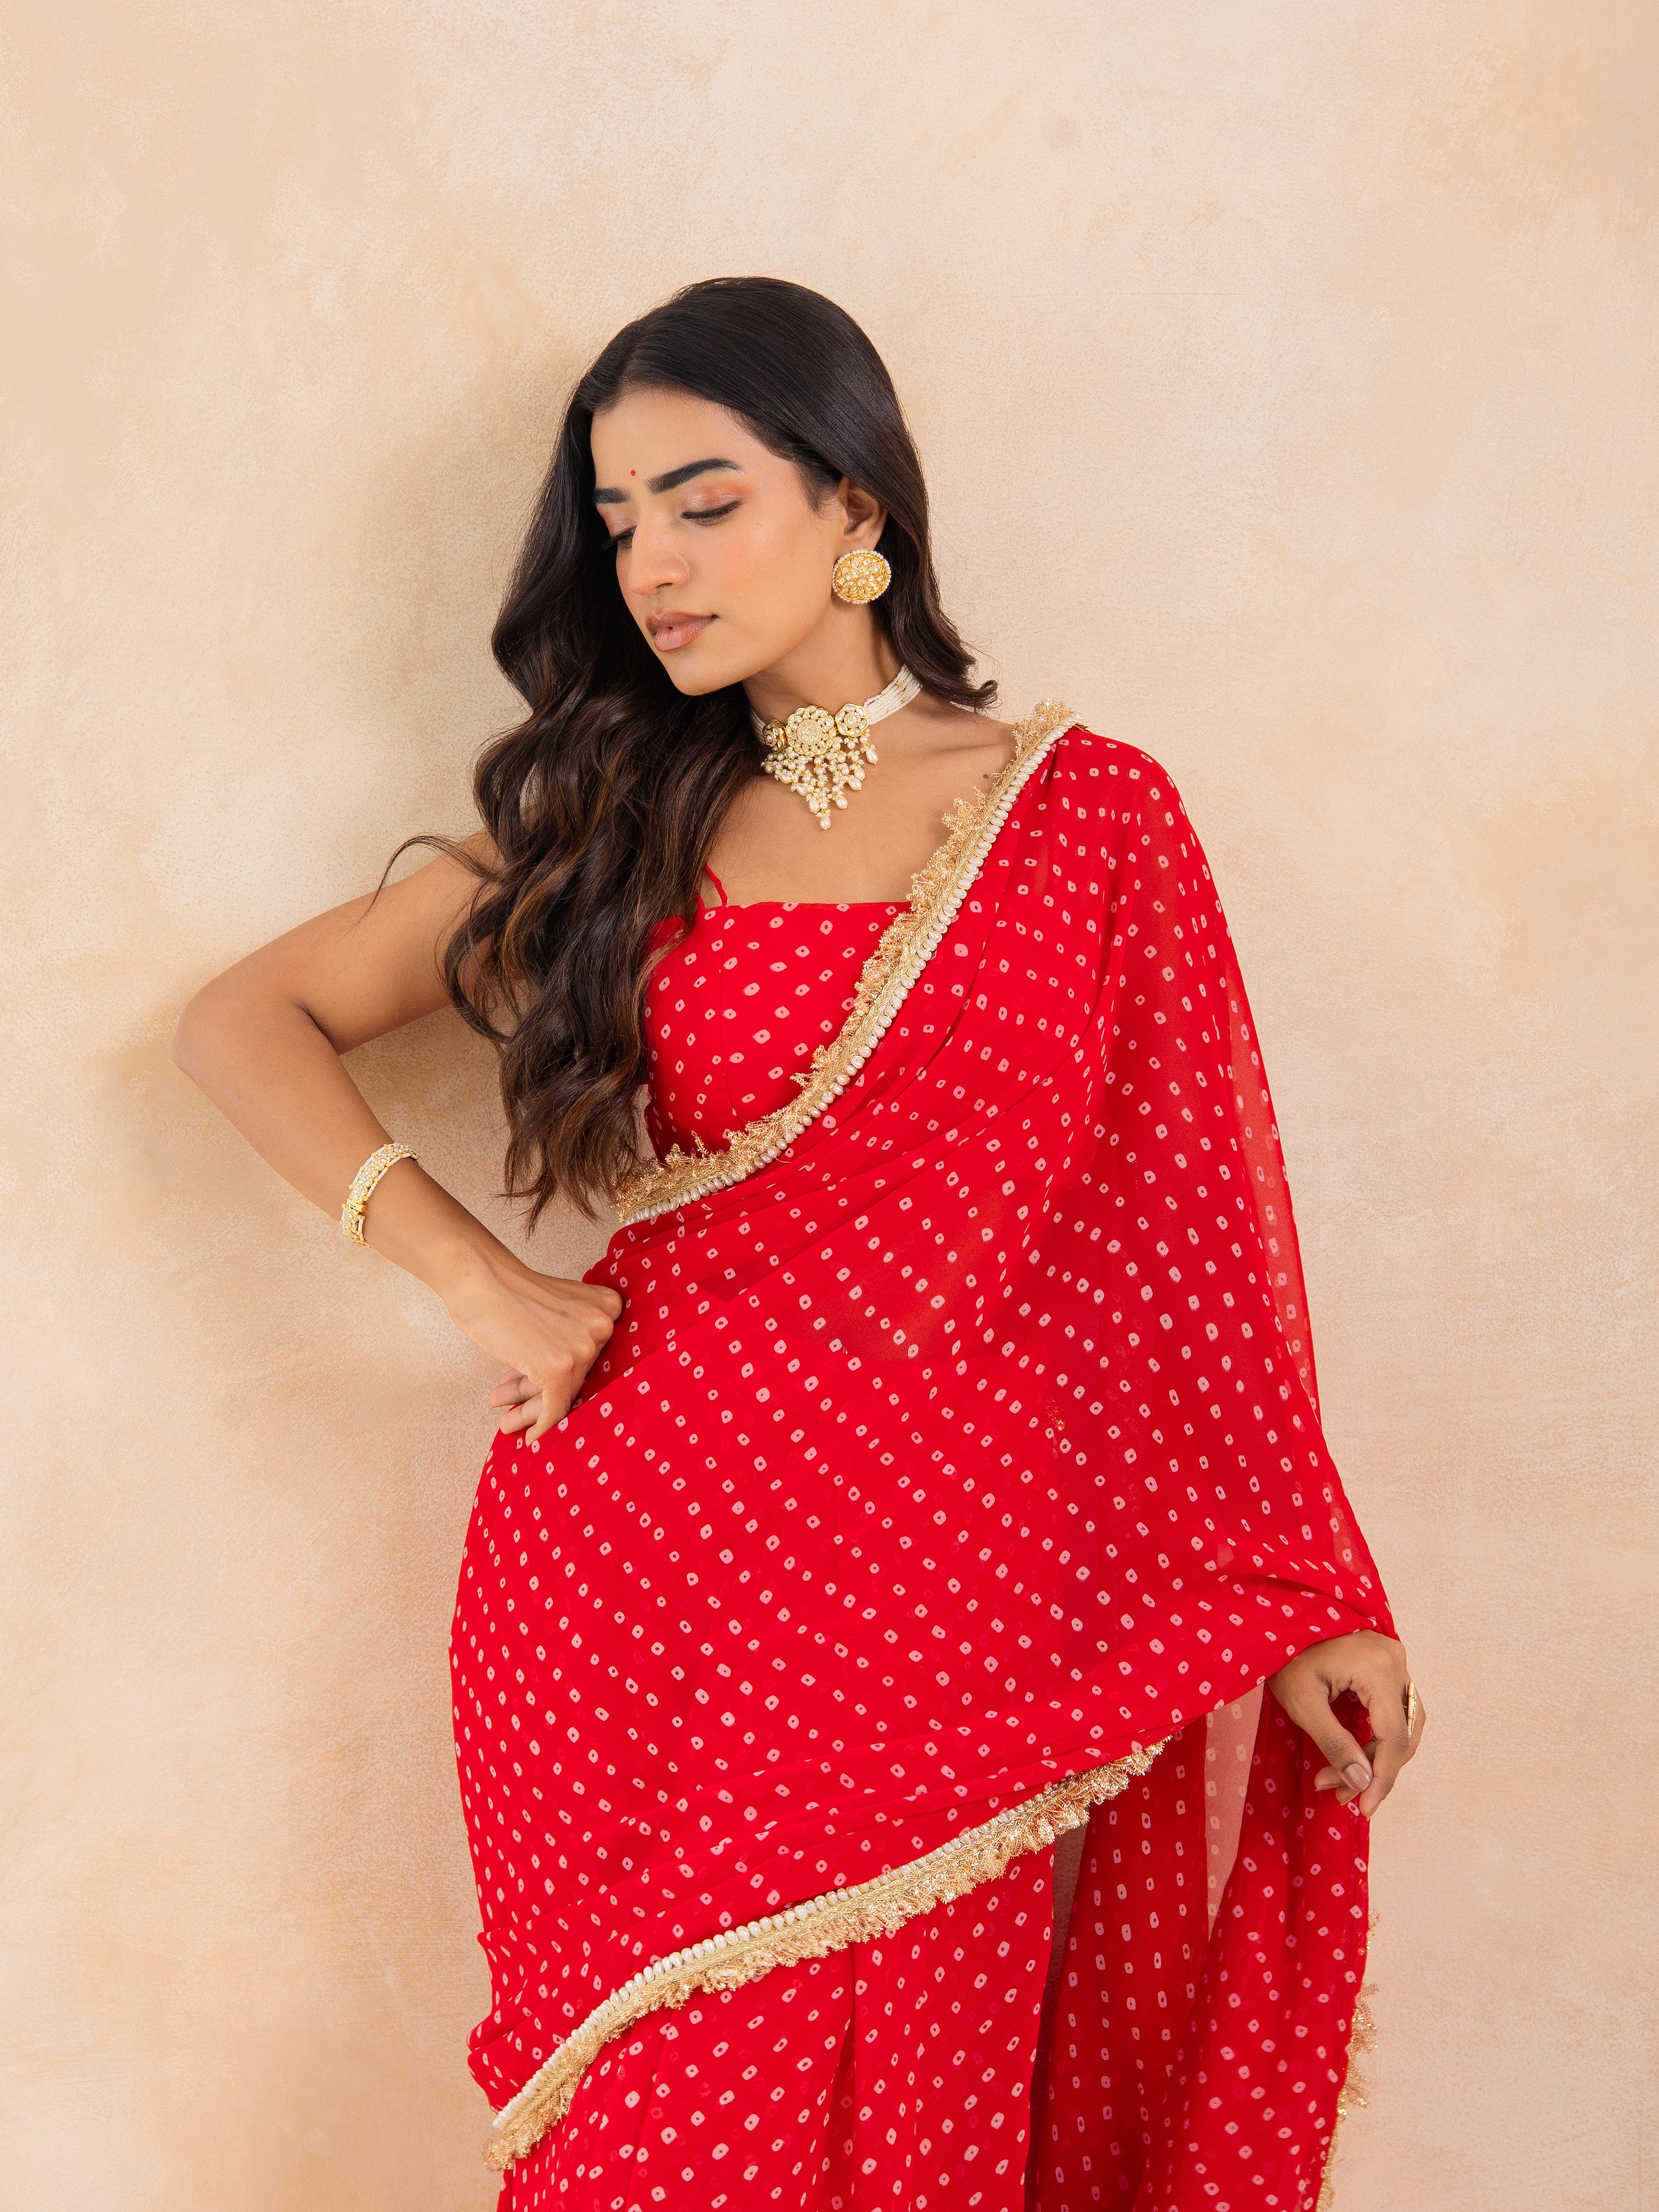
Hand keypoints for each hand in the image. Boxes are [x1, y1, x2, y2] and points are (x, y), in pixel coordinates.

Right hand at [440, 1246, 623, 1444]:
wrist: (478, 1279)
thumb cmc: (506, 1290)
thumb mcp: (557, 1306)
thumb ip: (569, 1333)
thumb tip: (560, 1379)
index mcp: (607, 1306)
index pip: (590, 1355)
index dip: (561, 1375)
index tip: (538, 1390)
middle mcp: (602, 1326)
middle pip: (576, 1375)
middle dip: (539, 1393)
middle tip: (515, 1411)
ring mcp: (582, 1347)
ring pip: (563, 1393)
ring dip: (531, 1410)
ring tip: (509, 1423)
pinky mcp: (559, 1368)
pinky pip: (554, 1409)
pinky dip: (541, 1427)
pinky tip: (529, 1438)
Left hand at [1267, 1630, 1425, 1818]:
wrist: (1279, 1621)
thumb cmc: (1284, 1657)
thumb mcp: (1302, 1703)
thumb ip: (1335, 1743)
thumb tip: (1362, 1783)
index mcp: (1377, 1667)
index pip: (1394, 1737)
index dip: (1382, 1778)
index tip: (1364, 1809)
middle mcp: (1396, 1661)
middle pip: (1402, 1733)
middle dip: (1374, 1771)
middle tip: (1341, 1793)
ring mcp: (1396, 1660)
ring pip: (1403, 1726)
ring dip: (1376, 1759)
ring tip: (1342, 1782)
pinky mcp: (1389, 1666)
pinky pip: (1395, 1711)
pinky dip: (1377, 1739)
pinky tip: (1353, 1758)